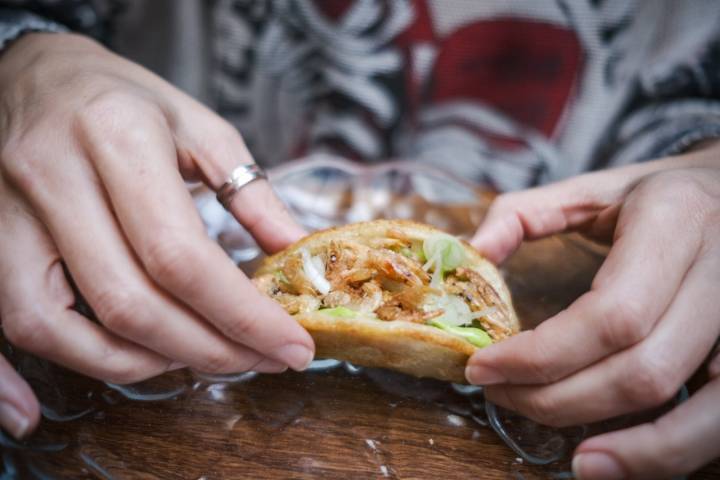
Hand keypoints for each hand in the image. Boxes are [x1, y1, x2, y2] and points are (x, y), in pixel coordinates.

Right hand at [0, 33, 313, 437]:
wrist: (34, 71)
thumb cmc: (121, 97)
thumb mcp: (197, 124)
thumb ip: (248, 190)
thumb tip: (295, 250)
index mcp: (117, 138)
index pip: (181, 256)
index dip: (241, 315)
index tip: (291, 346)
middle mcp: (52, 177)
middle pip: (130, 302)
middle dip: (208, 349)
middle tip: (261, 358)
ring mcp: (6, 214)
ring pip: (63, 326)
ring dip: (143, 362)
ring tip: (205, 357)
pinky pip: (9, 325)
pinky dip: (49, 367)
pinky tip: (87, 386)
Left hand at [467, 151, 719, 478]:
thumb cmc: (656, 198)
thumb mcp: (589, 189)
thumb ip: (521, 215)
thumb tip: (470, 256)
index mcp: (674, 221)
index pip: (611, 314)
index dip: (543, 355)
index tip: (483, 365)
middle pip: (642, 369)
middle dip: (560, 398)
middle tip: (500, 394)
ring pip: (694, 405)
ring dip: (630, 447)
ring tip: (571, 459)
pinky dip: (671, 450)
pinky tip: (620, 460)